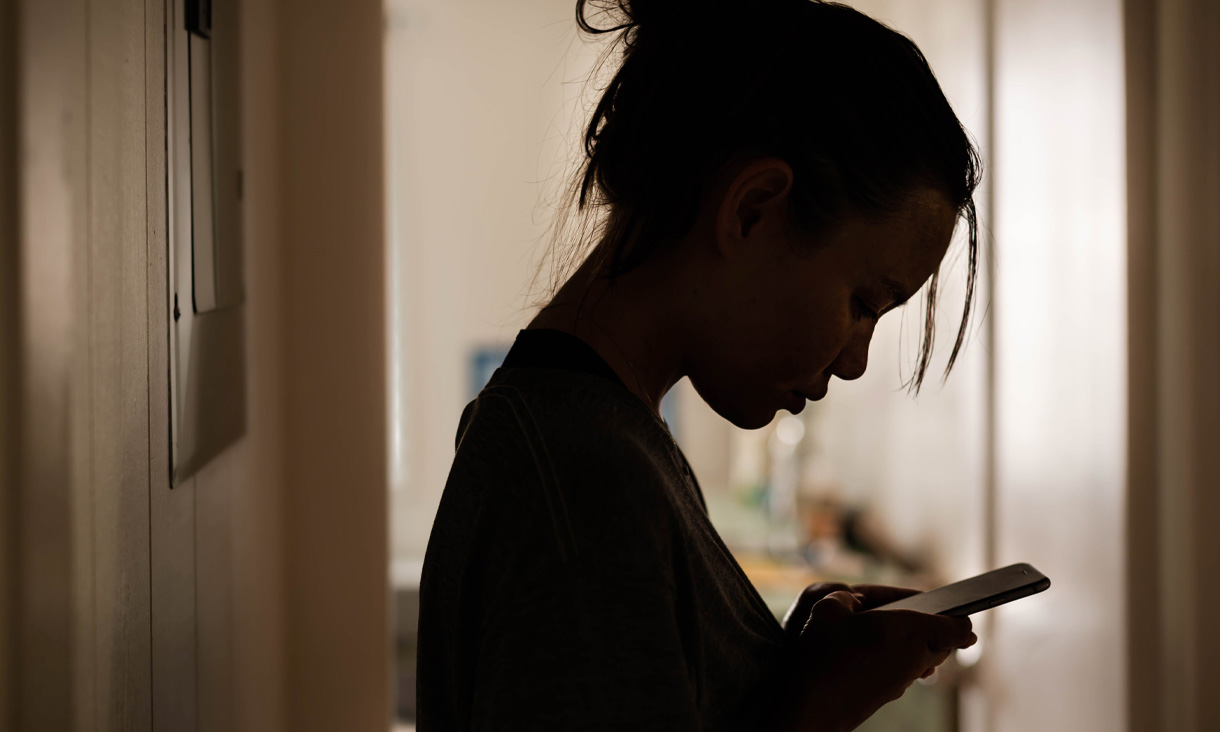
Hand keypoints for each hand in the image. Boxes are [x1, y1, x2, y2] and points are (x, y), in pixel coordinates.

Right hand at [779, 585, 975, 731]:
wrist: (812, 705)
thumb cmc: (821, 653)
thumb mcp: (828, 607)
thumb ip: (848, 597)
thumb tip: (855, 603)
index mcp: (908, 629)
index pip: (956, 627)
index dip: (960, 617)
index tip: (959, 609)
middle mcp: (914, 655)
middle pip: (945, 644)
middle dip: (940, 629)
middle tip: (925, 616)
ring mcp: (903, 679)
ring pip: (927, 659)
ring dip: (920, 644)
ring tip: (894, 630)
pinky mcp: (890, 694)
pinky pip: (908, 671)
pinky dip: (901, 658)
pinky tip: (875, 651)